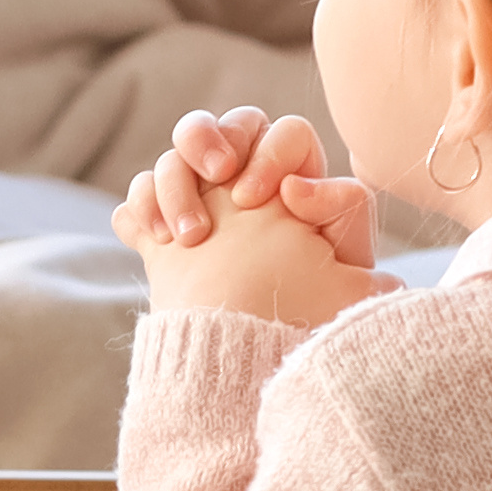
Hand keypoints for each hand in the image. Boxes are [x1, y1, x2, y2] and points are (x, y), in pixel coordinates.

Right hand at [117, 107, 385, 329]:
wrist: (255, 366)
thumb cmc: (312, 321)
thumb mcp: (352, 272)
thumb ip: (344, 212)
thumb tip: (299, 186)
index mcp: (296, 185)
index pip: (285, 133)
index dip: (270, 153)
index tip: (255, 197)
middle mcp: (248, 186)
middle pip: (224, 124)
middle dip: (208, 140)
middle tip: (216, 177)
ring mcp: (203, 208)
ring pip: (175, 156)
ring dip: (173, 185)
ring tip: (184, 237)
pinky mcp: (164, 237)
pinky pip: (139, 197)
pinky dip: (139, 210)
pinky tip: (151, 240)